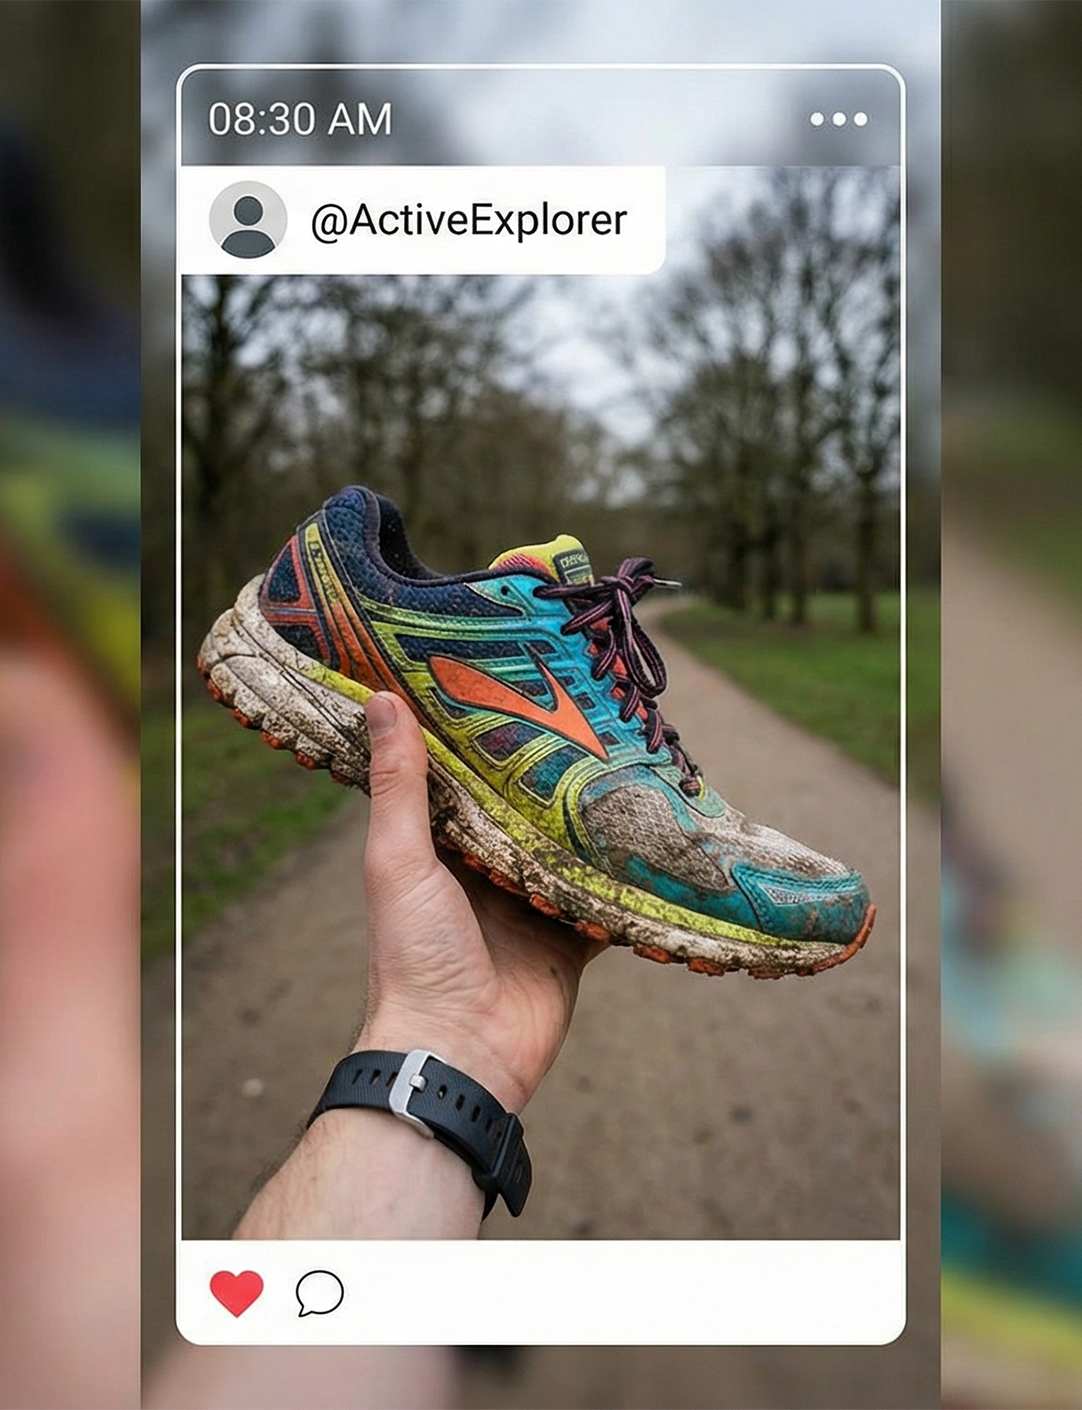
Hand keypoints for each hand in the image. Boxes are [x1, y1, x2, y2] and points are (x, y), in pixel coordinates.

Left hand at [357, 691, 604, 1112]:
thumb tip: (383, 699)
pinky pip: (604, 898)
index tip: (513, 683)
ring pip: (570, 848)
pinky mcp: (570, 939)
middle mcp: (487, 872)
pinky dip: (625, 875)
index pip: (465, 780)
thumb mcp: (399, 860)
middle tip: (590, 713)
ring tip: (630, 759)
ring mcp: (531, 905)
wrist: (459, 1054)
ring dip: (594, 818)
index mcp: (439, 849)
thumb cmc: (413, 956)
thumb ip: (400, 786)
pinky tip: (653, 834)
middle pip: (525, 811)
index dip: (486, 737)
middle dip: (553, 772)